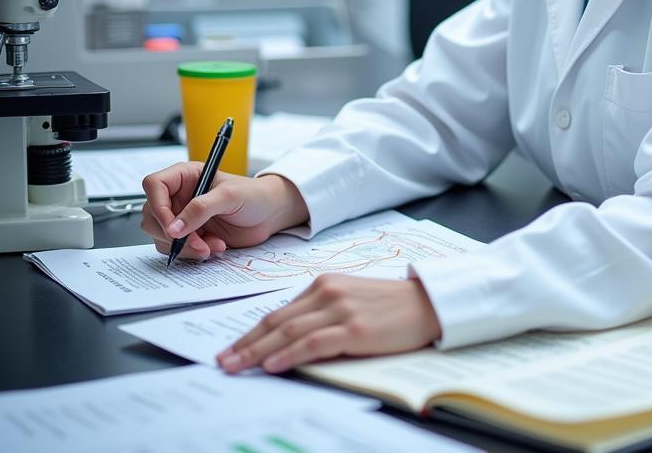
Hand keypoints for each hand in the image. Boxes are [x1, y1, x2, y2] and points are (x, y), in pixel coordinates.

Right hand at [141, 164, 307, 260]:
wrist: (269, 215)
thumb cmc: (254, 195)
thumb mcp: (230, 196)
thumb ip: (201, 209)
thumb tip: (174, 227)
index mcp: (186, 176)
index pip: (154, 185)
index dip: (157, 205)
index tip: (172, 226)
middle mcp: (179, 196)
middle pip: (152, 215)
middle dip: (172, 234)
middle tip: (197, 241)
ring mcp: (182, 217)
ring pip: (162, 236)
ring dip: (185, 246)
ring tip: (212, 245)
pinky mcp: (189, 235)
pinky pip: (176, 249)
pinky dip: (193, 252)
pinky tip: (214, 247)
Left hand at [216, 275, 442, 373]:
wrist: (428, 303)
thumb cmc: (391, 306)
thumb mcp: (351, 300)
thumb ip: (321, 312)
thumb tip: (288, 339)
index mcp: (325, 283)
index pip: (278, 312)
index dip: (252, 332)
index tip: (232, 348)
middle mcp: (328, 292)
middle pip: (277, 322)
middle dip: (246, 344)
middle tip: (222, 361)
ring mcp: (341, 310)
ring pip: (288, 333)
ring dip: (257, 352)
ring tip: (236, 367)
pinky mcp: (355, 329)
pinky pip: (313, 343)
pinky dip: (288, 355)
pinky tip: (272, 365)